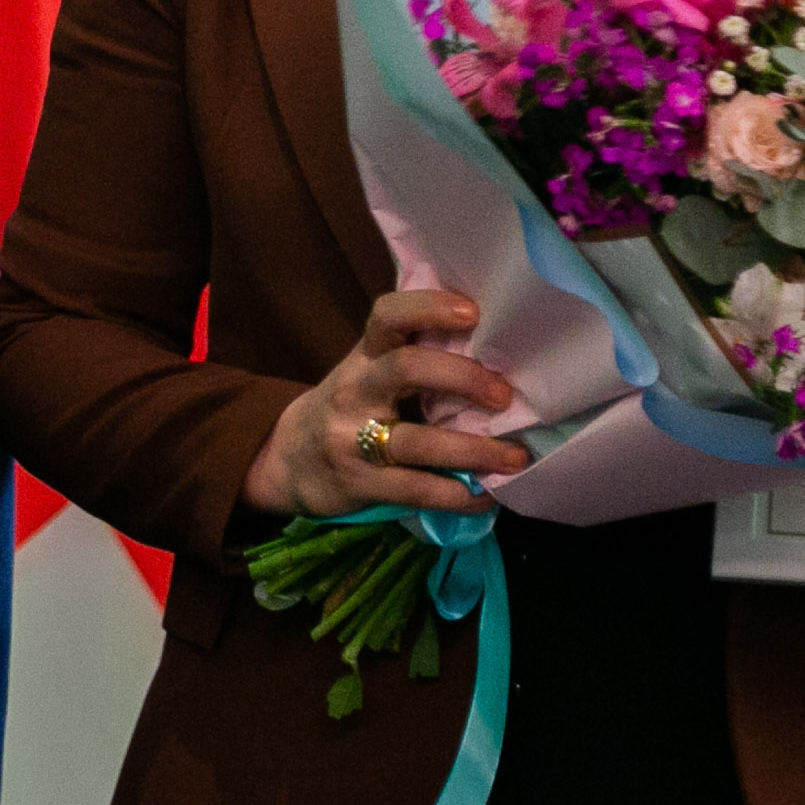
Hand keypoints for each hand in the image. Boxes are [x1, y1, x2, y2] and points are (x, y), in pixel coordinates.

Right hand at [238, 289, 532, 520]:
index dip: (429, 308)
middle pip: (406, 368)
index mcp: (365, 356)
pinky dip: (458, 495)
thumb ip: (414, 358)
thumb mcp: (368, 372)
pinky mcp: (359, 483)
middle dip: (463, 377)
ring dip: (474, 450)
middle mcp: (355, 390)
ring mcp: (352, 439)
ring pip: (417, 441)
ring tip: (516, 457)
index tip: (473, 312)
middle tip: (505, 395)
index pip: (388, 315)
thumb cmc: (349, 408)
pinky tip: (486, 496)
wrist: (288, 460)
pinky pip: (415, 489)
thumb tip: (496, 353)